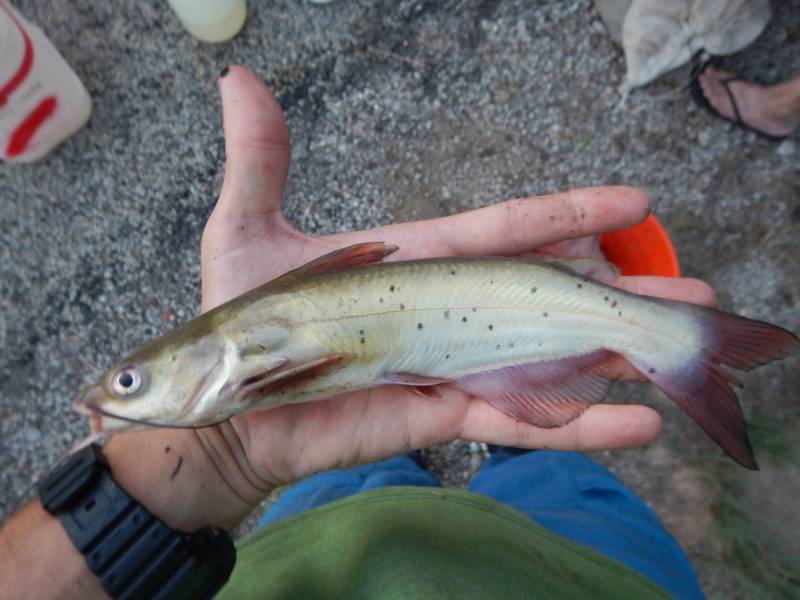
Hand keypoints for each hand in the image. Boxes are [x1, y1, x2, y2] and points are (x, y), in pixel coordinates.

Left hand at [194, 65, 717, 519]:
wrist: (231, 408)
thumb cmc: (244, 320)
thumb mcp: (249, 232)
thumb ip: (262, 160)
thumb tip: (241, 78)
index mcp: (421, 263)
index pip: (508, 231)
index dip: (570, 213)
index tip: (632, 202)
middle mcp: (449, 313)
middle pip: (547, 296)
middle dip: (617, 291)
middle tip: (687, 285)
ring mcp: (452, 367)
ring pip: (548, 360)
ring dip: (615, 357)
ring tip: (672, 351)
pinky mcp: (443, 417)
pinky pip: (519, 421)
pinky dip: (578, 427)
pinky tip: (637, 426)